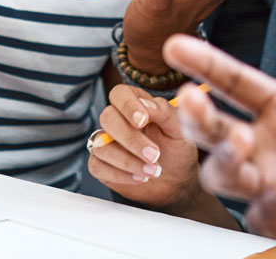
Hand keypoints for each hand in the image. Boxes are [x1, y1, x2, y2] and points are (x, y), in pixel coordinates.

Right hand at [87, 85, 203, 210]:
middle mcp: (118, 120)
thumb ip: (165, 112)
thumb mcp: (179, 130)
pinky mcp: (101, 164)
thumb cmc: (177, 150)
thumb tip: (145, 104)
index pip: (120, 94)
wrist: (175, 181)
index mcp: (137, 105)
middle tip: (155, 155)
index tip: (143, 121)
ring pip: (101, 146)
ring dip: (128, 161)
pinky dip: (119, 174)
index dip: (128, 105)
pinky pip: (97, 166)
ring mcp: (106, 142)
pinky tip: (140, 178)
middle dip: (131, 139)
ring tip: (153, 171)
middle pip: (107, 118)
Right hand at [166, 15, 275, 258]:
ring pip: (223, 173)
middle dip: (196, 115)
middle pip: (212, 129)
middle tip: (191, 98)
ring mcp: (271, 182)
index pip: (233, 82)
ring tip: (242, 139)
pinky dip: (270, 200)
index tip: (174, 44)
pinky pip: (262, 213)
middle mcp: (267, 143)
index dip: (204, 63)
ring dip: (226, 158)